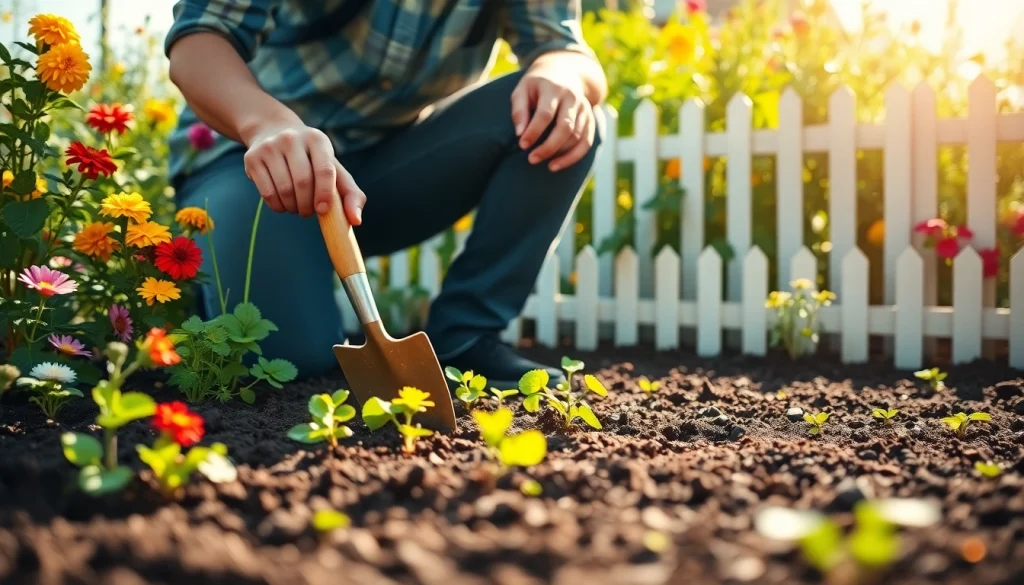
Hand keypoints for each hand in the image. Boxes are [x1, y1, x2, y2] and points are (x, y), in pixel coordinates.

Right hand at [242, 122, 364, 223]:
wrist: (273, 131)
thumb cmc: (312, 159)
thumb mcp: (334, 168)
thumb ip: (351, 194)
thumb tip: (356, 221)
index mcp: (317, 139)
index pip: (325, 170)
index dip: (325, 195)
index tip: (323, 210)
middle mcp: (292, 138)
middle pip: (302, 182)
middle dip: (307, 205)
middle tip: (308, 212)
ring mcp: (269, 147)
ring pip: (283, 190)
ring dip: (292, 208)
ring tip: (297, 208)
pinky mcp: (252, 158)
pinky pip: (267, 193)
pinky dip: (278, 206)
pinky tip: (283, 205)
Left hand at [510, 60, 596, 171]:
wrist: (564, 72)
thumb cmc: (537, 86)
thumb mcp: (522, 91)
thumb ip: (519, 111)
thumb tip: (520, 134)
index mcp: (553, 88)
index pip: (545, 114)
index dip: (534, 132)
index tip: (522, 145)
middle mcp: (572, 98)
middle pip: (565, 127)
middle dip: (548, 147)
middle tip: (532, 159)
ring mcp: (584, 108)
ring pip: (577, 136)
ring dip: (560, 154)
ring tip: (544, 164)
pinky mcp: (590, 119)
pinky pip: (586, 142)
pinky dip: (573, 157)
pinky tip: (557, 165)